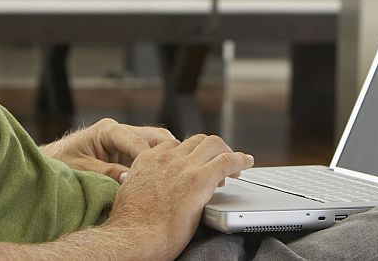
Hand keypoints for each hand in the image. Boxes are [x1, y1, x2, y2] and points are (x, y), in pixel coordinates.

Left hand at [41, 118, 176, 182]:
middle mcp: (119, 131)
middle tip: (181, 173)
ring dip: (168, 158)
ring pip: (157, 144)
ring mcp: (125, 140)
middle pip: (155, 137)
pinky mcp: (127, 152)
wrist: (50, 164)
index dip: (151, 158)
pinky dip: (161, 164)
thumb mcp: (81, 169)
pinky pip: (150, 154)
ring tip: (180, 176)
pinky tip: (169, 179)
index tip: (163, 174)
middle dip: (169, 154)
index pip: (138, 141)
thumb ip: (106, 173)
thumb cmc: (61, 164)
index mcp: (108, 130)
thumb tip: (130, 179)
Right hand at [106, 134, 253, 259]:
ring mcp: (183, 166)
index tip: (197, 165)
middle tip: (220, 165)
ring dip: (227, 153)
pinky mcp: (199, 179)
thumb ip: (146, 185)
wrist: (132, 237)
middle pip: (196, 140)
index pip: (176, 145)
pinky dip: (240, 159)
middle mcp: (166, 157)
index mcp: (147, 160)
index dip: (191, 154)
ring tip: (235, 165)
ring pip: (213, 144)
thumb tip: (152, 192)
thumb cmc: (131, 226)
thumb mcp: (132, 194)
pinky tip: (247, 162)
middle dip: (211, 150)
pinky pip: (227, 161)